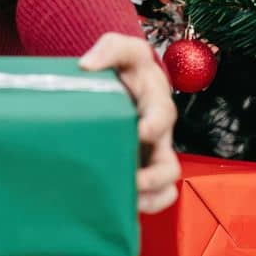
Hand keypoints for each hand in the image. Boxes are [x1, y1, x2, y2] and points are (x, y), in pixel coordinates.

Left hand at [79, 32, 180, 212]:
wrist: (124, 80)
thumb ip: (109, 49)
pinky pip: (154, 195)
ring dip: (152, 197)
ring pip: (166, 186)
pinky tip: (123, 208)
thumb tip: (86, 65)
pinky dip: (146, 205)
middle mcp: (158, 135)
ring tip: (132, 202)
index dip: (155, 124)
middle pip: (170, 163)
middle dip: (155, 176)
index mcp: (155, 103)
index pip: (162, 114)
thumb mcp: (121, 47)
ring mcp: (150, 155)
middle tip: (134, 181)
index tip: (142, 130)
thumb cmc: (124, 66)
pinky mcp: (139, 168)